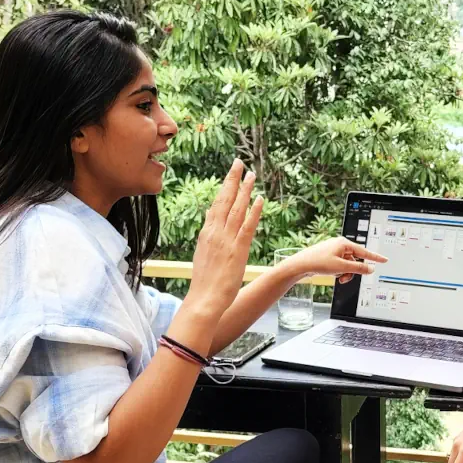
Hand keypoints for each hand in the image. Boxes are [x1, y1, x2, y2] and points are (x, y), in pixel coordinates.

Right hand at [186, 159, 262, 318]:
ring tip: (251, 174)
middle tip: (238, 162)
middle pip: (224, 201)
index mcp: (206, 234)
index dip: (223, 188)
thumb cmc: (205, 283)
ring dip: (244, 190)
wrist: (204, 299)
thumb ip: (208, 239)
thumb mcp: (203, 256)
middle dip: (232, 180)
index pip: (216, 205)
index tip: (230, 174)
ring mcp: (226, 240)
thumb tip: (210, 224)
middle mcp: (215, 233)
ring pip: (236, 209)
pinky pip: (247, 226)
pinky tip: (259, 199)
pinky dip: (253, 211)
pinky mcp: (238, 250)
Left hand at [284, 237, 387, 283]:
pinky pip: (341, 264)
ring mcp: (334, 250)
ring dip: (346, 272)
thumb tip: (370, 268)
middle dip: (352, 270)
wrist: (301, 264)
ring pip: (348, 263)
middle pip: (355, 259)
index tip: (384, 260)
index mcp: (344, 243)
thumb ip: (358, 268)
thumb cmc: (318, 262)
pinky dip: (340, 271)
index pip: (364, 251)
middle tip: (345, 278)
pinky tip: (333, 274)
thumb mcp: (341, 267)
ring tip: (338, 277)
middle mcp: (340, 245)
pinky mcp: (329, 256)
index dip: (375, 258)